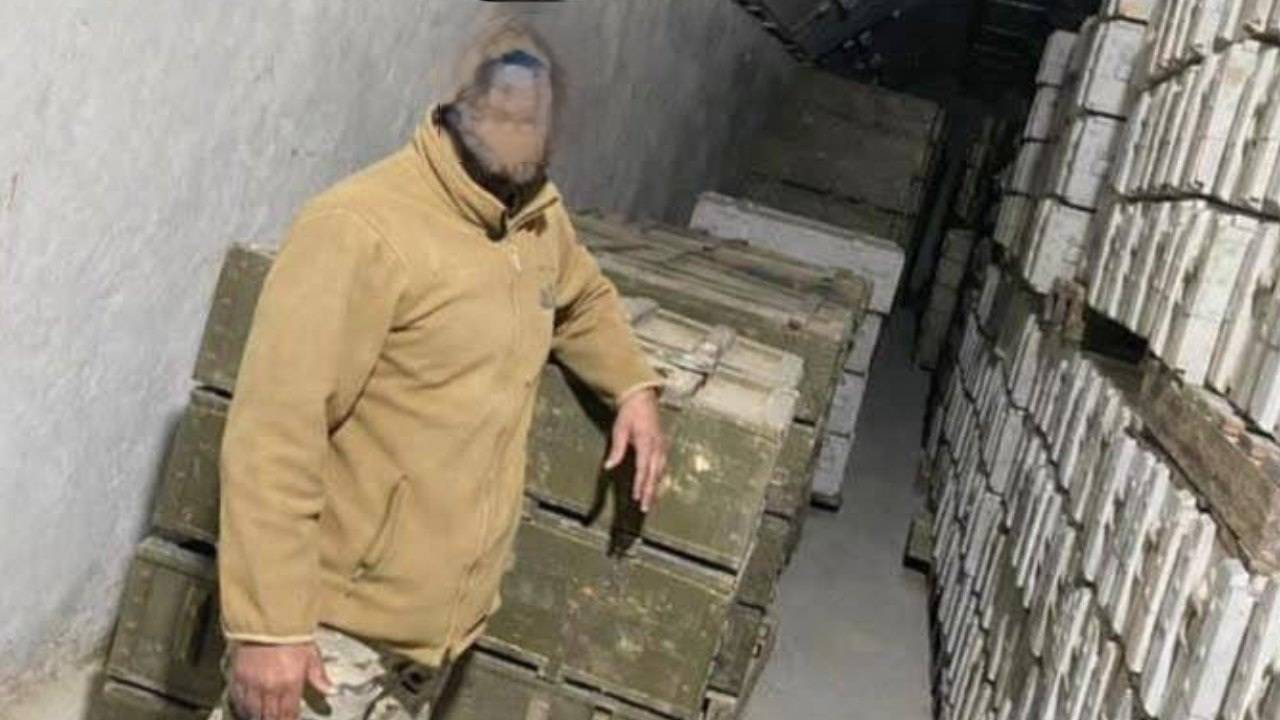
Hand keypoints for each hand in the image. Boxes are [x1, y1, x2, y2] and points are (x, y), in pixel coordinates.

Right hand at [229, 642, 331, 719]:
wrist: (267, 620)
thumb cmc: (292, 636)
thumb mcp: (310, 654)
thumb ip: (319, 676)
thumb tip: (333, 692)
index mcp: (290, 683)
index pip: (289, 713)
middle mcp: (270, 688)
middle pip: (270, 716)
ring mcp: (252, 684)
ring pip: (253, 712)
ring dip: (258, 717)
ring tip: (263, 718)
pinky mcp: (238, 677)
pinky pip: (238, 700)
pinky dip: (243, 708)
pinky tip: (247, 711)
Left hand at [604, 388, 666, 512]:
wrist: (643, 398)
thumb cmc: (630, 413)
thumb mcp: (619, 429)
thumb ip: (616, 449)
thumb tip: (609, 467)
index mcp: (646, 443)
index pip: (644, 469)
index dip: (640, 485)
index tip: (637, 498)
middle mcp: (657, 447)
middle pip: (654, 475)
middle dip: (650, 492)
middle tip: (645, 508)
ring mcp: (662, 447)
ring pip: (660, 472)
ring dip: (655, 488)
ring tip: (651, 502)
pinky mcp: (663, 446)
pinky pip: (662, 466)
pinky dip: (658, 478)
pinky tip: (655, 486)